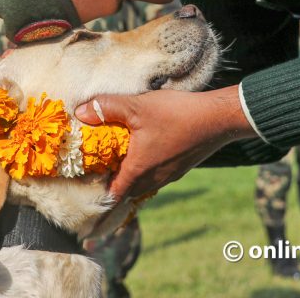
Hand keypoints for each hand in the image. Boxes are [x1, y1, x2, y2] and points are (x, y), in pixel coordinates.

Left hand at [75, 86, 253, 200]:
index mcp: (139, 170)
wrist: (219, 118)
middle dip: (114, 181)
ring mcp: (171, 174)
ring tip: (122, 156)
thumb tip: (80, 112)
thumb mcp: (137, 107)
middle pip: (128, 189)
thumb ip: (107, 108)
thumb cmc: (176, 114)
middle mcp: (154, 178)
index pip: (113, 194)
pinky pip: (159, 173)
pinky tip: (148, 147)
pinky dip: (149, 167)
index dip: (98, 192)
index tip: (87, 181)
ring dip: (133, 174)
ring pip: (145, 182)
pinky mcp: (182, 166)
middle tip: (101, 165)